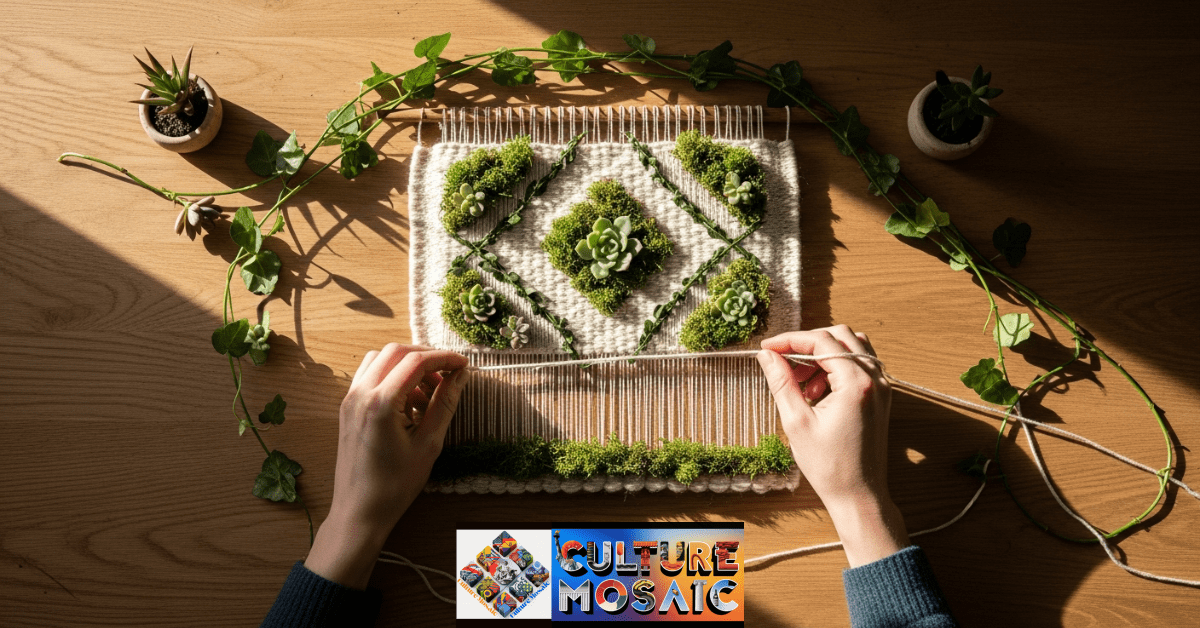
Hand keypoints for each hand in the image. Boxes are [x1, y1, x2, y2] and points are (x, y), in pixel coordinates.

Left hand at [305, 344, 469, 588]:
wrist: (359, 511)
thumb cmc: (394, 485)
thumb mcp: (428, 444)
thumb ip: (444, 404)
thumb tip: (461, 376)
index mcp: (380, 403)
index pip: (416, 362)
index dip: (444, 358)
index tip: (464, 365)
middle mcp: (360, 394)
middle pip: (396, 352)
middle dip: (427, 356)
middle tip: (450, 372)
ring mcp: (350, 399)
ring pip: (380, 359)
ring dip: (408, 364)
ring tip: (430, 389)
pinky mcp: (347, 407)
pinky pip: (370, 375)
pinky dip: (392, 376)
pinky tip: (410, 399)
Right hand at [756, 325, 908, 566]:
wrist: (859, 495)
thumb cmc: (829, 466)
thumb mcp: (797, 422)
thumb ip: (782, 382)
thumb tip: (767, 355)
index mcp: (856, 383)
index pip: (821, 341)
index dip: (790, 340)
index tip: (768, 348)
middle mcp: (875, 379)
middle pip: (839, 337)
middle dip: (806, 345)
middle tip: (782, 362)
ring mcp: (882, 387)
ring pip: (851, 347)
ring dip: (822, 355)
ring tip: (800, 382)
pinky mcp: (881, 396)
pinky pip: (859, 365)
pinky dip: (836, 367)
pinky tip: (816, 391)